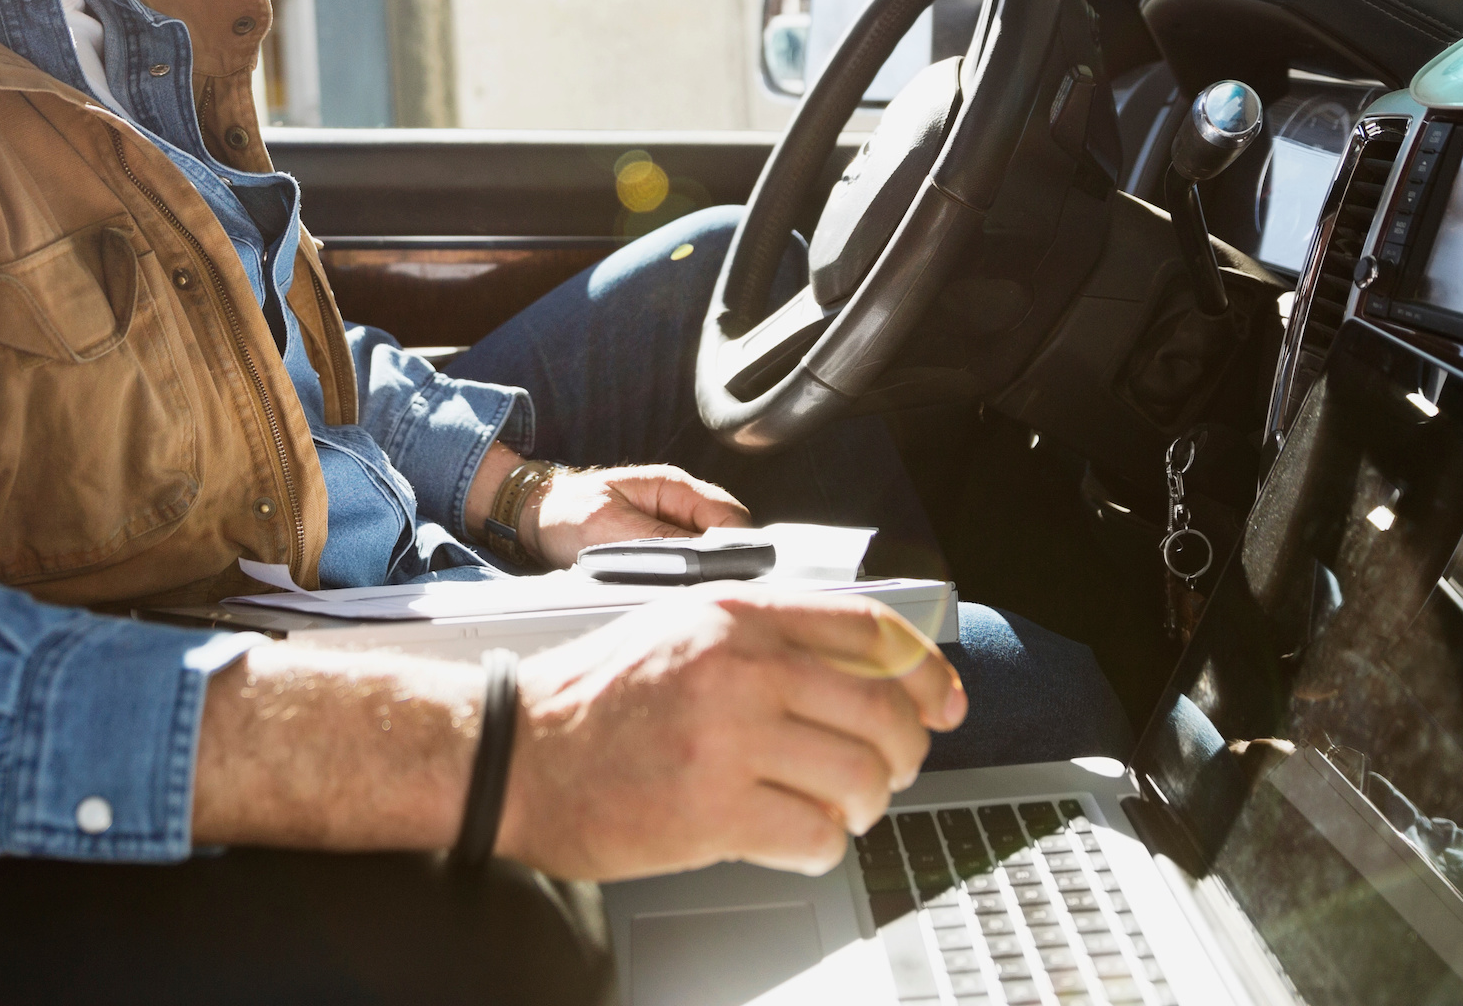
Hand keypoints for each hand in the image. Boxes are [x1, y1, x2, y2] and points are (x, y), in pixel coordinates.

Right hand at [495, 588, 967, 881]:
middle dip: (904, 753)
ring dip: (863, 805)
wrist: (516, 752)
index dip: (926, 670)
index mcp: (737, 616)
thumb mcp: (683, 627)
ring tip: (835, 809)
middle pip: (882, 711)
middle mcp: (740, 669)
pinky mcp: (712, 812)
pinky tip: (792, 837)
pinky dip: (820, 845)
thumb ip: (766, 637)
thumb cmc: (595, 697)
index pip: (871, 630)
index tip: (946, 702)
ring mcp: (728, 741)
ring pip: (860, 779)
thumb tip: (862, 667)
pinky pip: (815, 837)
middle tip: (888, 773)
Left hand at [528, 462, 749, 568]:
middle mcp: (679, 503)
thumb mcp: (608, 528)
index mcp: (673, 486)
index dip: (735, 548)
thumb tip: (701, 559)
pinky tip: (664, 590)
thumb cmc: (566, 512)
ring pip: (709, 553)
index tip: (728, 577)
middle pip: (726, 536)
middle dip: (719, 565)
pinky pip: (687, 563)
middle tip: (698, 590)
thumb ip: (657, 541)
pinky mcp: (663, 544)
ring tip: (675, 591)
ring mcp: (673, 524)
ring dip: (698, 574)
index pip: (728, 514)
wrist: (536, 515)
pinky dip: (681, 578)